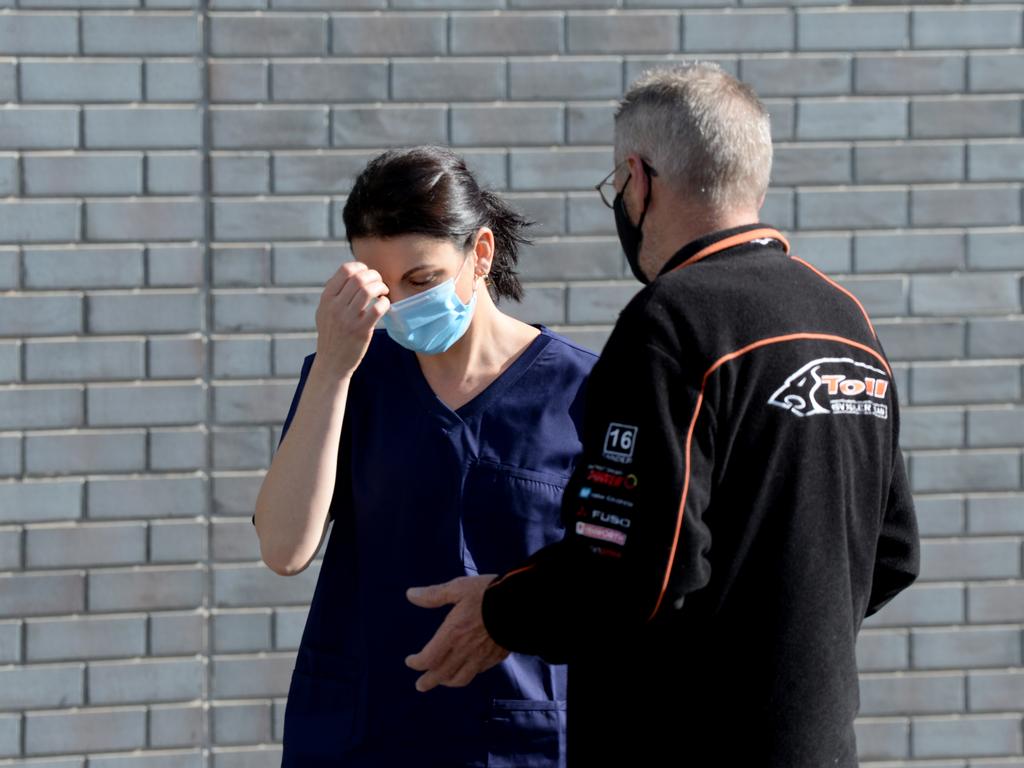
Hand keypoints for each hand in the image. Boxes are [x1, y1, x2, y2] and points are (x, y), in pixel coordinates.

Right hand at [313, 261, 389, 379]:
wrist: (331, 362)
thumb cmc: (331, 335)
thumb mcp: (324, 312)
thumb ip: (334, 294)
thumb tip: (352, 274)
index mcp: (326, 299)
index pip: (345, 270)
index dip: (361, 267)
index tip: (367, 274)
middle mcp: (335, 306)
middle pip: (359, 278)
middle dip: (374, 276)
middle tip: (379, 283)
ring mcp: (348, 318)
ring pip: (368, 290)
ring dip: (380, 287)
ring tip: (383, 292)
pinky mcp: (361, 330)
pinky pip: (378, 308)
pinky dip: (384, 302)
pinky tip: (384, 305)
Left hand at [405, 575, 509, 692]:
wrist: (522, 605)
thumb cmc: (487, 593)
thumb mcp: (458, 588)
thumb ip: (434, 595)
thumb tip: (410, 594)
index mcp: (451, 634)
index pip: (428, 658)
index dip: (416, 663)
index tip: (410, 661)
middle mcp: (464, 650)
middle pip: (442, 674)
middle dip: (428, 681)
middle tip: (421, 685)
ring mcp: (481, 657)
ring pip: (461, 678)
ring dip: (448, 682)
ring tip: (443, 681)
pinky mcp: (497, 657)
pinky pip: (478, 672)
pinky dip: (468, 674)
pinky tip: (467, 669)